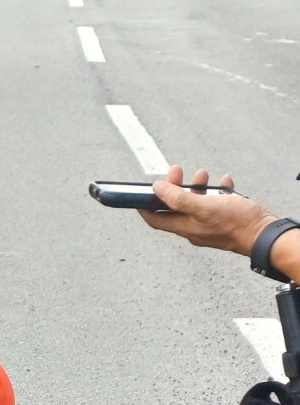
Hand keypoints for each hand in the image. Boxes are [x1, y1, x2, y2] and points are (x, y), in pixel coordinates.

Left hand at [141, 165, 275, 255]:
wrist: (265, 234)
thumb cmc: (237, 223)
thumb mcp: (205, 207)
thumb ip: (179, 199)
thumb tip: (156, 190)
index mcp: (185, 227)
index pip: (155, 219)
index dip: (144, 206)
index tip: (138, 192)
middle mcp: (194, 228)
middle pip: (174, 208)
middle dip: (172, 188)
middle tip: (175, 170)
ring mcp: (209, 225)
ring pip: (195, 203)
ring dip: (195, 186)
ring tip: (201, 173)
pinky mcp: (224, 220)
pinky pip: (215, 203)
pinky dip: (216, 190)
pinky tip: (224, 181)